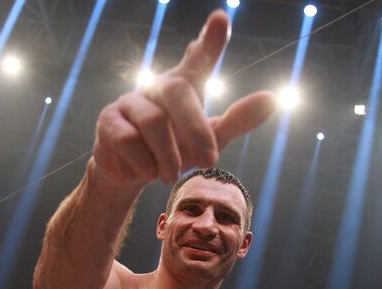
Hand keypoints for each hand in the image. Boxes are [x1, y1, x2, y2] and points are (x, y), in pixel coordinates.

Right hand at [90, 9, 275, 188]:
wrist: (130, 174)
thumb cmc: (173, 150)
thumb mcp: (209, 139)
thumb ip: (237, 120)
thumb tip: (273, 99)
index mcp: (183, 86)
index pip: (198, 59)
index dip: (210, 41)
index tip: (221, 20)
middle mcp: (156, 87)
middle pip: (178, 92)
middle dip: (196, 130)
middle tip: (208, 161)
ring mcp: (128, 102)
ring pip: (152, 124)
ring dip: (167, 157)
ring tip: (169, 175)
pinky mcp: (108, 121)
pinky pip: (128, 142)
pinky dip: (143, 164)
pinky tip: (144, 171)